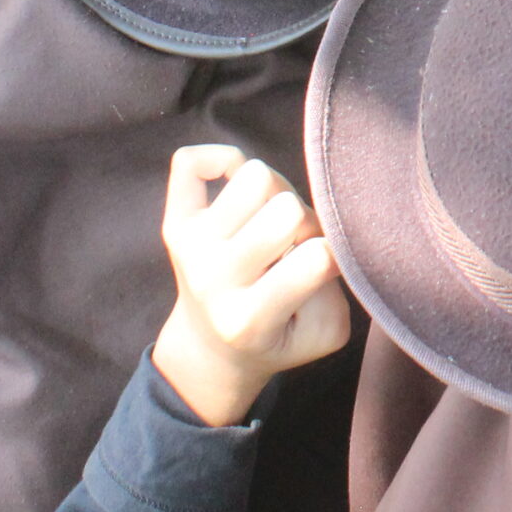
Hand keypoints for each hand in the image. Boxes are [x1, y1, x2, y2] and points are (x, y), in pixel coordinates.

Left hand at [152, 146, 355, 427]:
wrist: (210, 350)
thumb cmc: (276, 337)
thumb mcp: (323, 333)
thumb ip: (336, 287)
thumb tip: (325, 230)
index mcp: (249, 320)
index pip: (318, 258)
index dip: (335, 253)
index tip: (322, 270)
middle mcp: (213, 280)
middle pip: (288, 209)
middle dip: (306, 222)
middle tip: (296, 246)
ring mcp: (191, 248)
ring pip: (254, 175)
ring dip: (275, 193)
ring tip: (270, 222)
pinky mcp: (175, 222)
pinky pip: (190, 162)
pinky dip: (222, 161)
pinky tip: (238, 191)